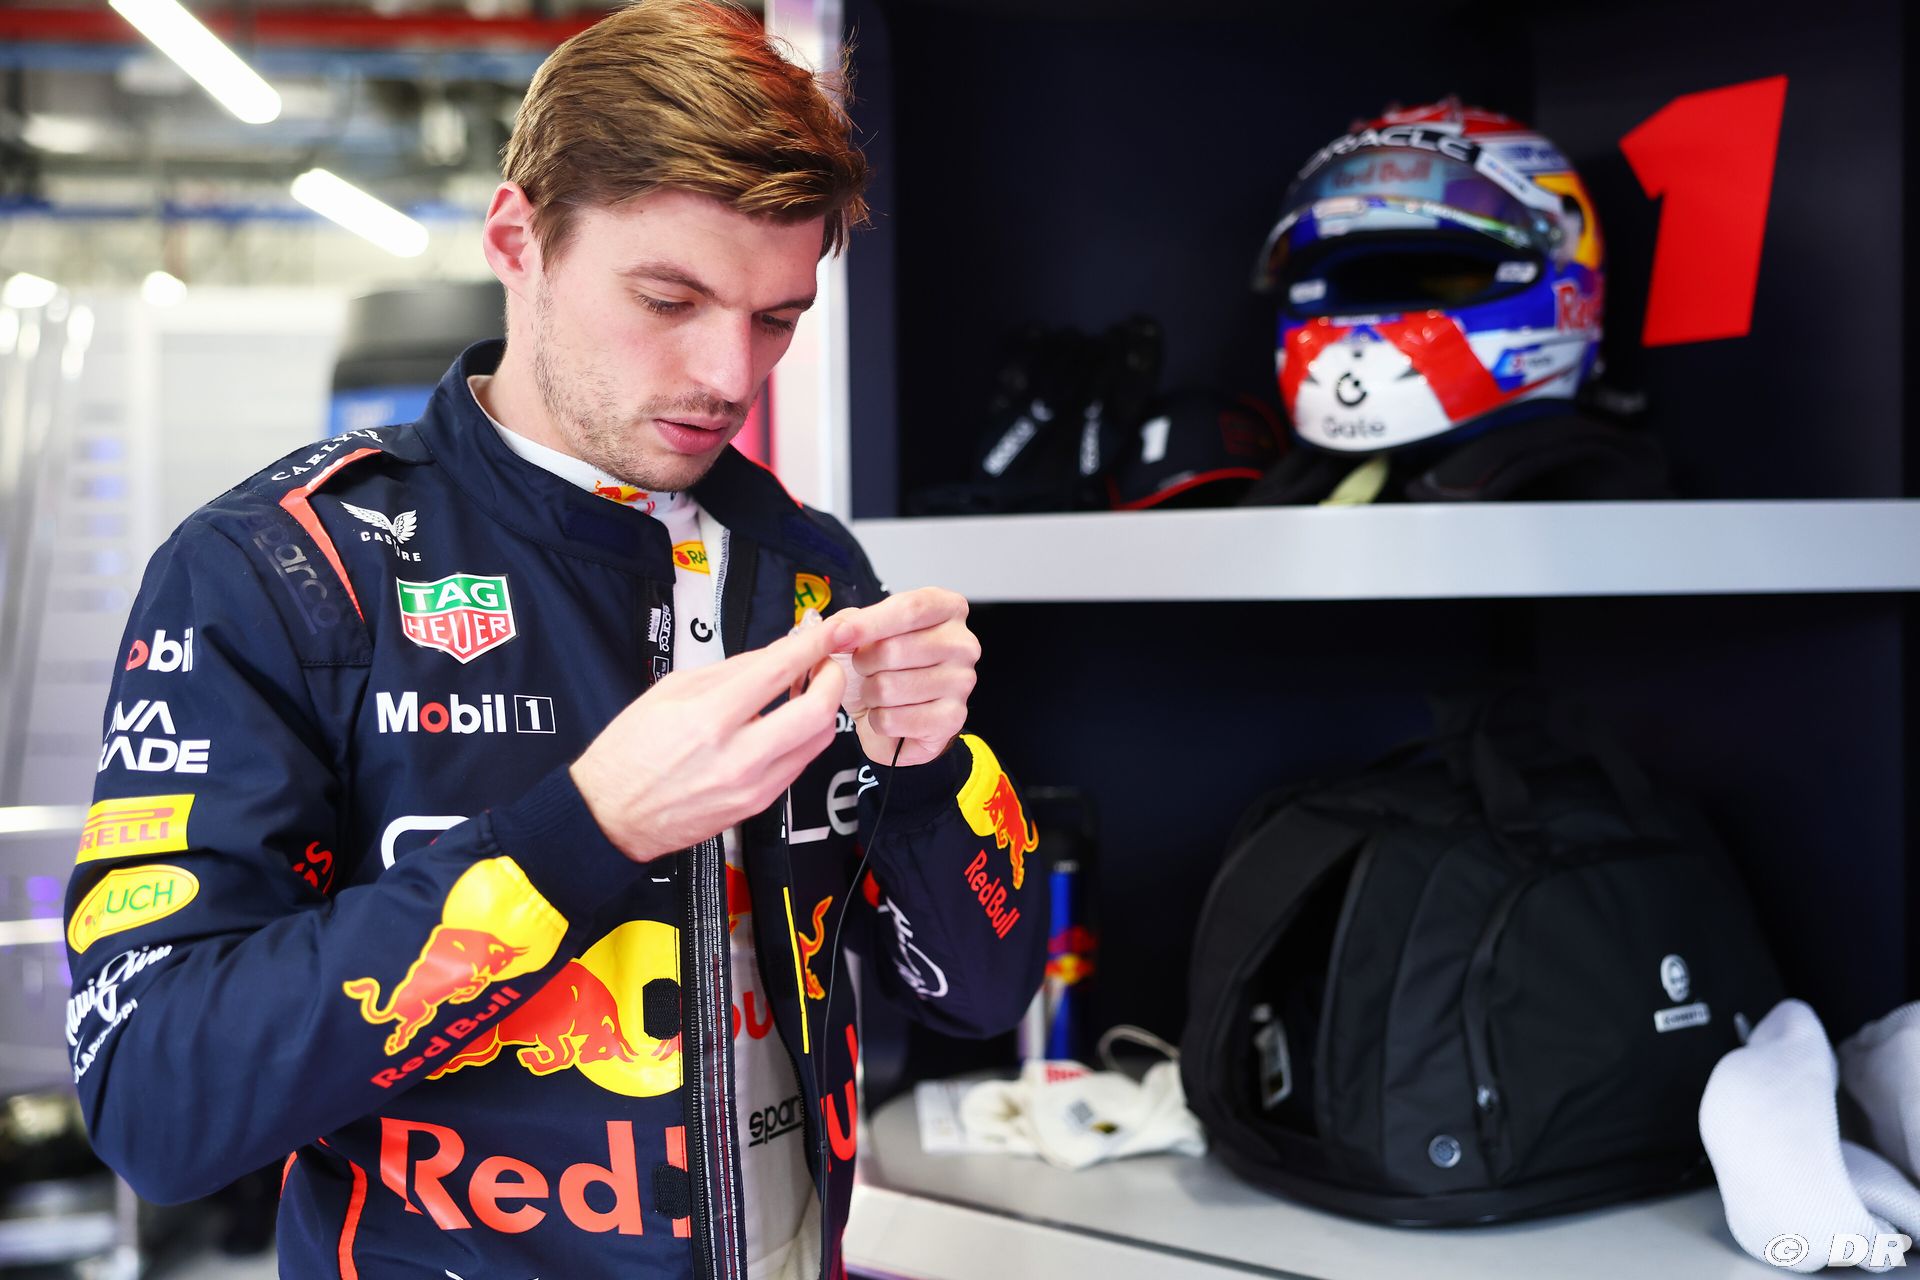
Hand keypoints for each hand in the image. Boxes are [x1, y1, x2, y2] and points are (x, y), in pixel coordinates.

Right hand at [570, 622, 846, 861]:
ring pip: (818, 740)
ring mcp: (752, 786)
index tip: (830, 628)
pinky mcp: (758, 805)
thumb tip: (776, 651)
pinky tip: (792, 719)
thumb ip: (731, 670)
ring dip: (824, 707)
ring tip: (809, 686)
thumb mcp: (670, 691)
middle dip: (832, 677)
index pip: (778, 671)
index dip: (813, 643)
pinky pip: (800, 763)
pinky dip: (805, 735)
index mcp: (708, 719)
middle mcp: (737, 756)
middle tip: (826, 660)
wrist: (612, 817)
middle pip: (817, 711)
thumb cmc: (630, 752)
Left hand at [824, 587, 978, 767]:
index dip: (869, 623)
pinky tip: (890, 713)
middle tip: (866, 669)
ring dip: (869, 695)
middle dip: (863, 664)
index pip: (909, 608)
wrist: (899, 713)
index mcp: (947, 609)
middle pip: (894, 650)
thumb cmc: (887, 666)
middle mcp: (962, 643)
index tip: (839, 635)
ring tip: (879, 693)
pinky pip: (892, 719)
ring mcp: (962, 682)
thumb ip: (851, 621)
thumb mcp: (866, 633)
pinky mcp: (952, 718)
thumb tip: (839, 630)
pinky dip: (878, 721)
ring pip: (888, 688)